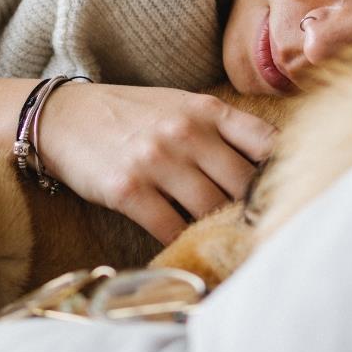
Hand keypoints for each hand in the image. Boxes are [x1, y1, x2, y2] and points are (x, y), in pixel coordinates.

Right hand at [36, 83, 275, 244]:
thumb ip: (221, 130)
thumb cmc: (127, 115)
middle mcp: (185, 133)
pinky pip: (172, 228)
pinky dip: (184, 242)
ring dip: (219, 230)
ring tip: (226, 242)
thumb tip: (269, 167)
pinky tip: (188, 245)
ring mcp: (156, 162)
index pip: (267, 143)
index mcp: (205, 110)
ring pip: (211, 210)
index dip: (286, 173)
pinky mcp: (129, 191)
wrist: (61, 117)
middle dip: (254, 211)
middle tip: (260, 232)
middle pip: (243, 185)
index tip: (289, 195)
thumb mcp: (178, 106)